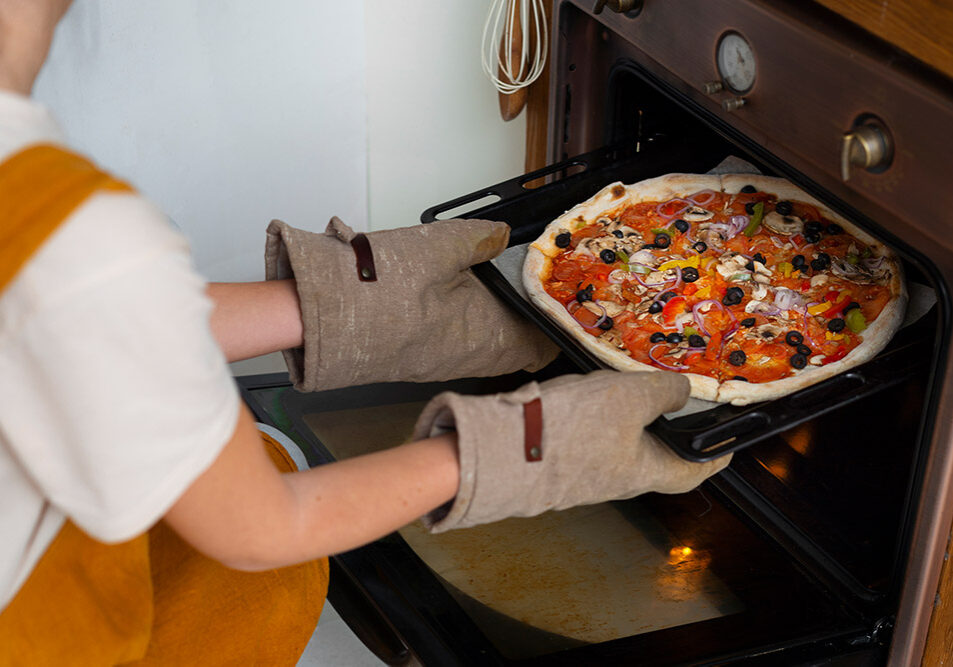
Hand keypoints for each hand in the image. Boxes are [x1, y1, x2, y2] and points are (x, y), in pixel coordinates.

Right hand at [265, 217, 556, 390]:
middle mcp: (463, 358)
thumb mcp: (438, 245)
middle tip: (537, 308)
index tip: (564, 316)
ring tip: (502, 304)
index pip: (535, 344)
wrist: (318, 314)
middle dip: (526, 330)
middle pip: (511, 350)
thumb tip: (502, 236)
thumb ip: (478, 239)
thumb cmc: (377, 285)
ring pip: (482, 350)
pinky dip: (466, 331)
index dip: (553, 329)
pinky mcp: (411, 360)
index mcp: (481, 335)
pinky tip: (456, 308)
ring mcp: (436, 363)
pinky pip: (454, 350)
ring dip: (496, 330)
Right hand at [412, 369, 730, 531]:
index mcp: (644, 472)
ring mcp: (583, 471)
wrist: (496, 451)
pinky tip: (586, 391)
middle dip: (667, 429)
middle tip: (677, 399)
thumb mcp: (628, 398)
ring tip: (629, 385)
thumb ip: (663, 392)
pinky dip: (597, 414)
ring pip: (619, 442)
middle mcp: (616, 478)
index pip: (694, 471)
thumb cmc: (569, 432)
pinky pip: (588, 436)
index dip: (715, 455)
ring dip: (629, 417)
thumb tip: (685, 392)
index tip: (728, 442)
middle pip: (655, 455)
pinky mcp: (555, 459)